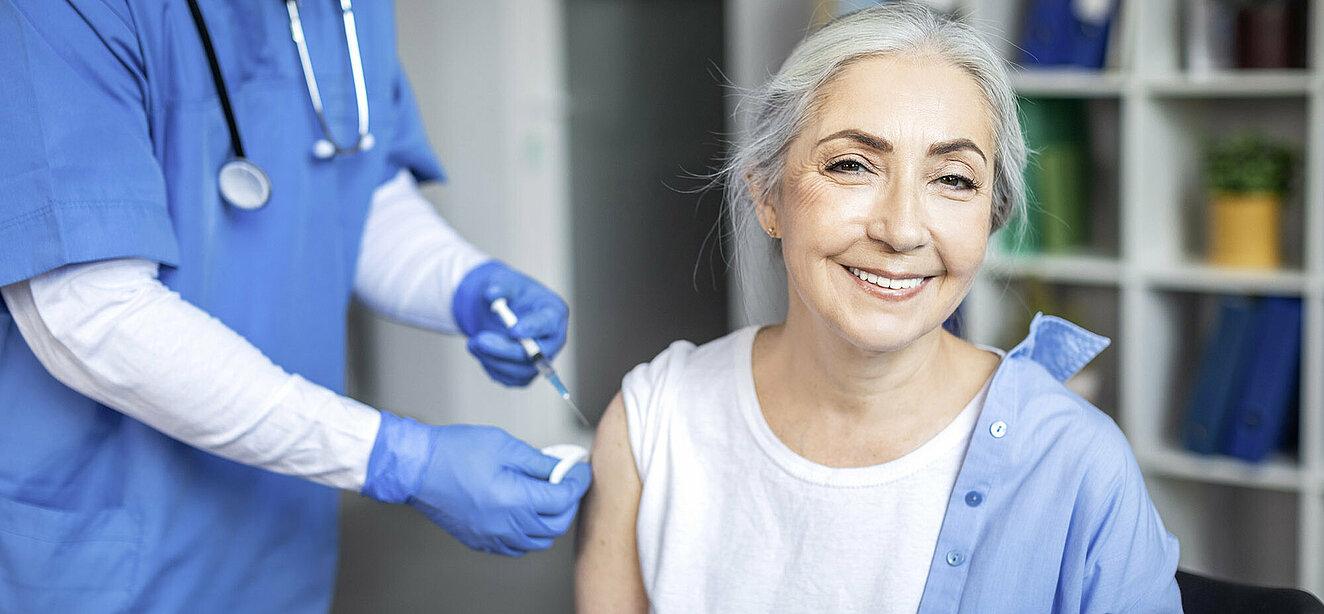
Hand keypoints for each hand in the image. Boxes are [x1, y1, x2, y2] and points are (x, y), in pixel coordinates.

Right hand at [362, 412, 590, 555]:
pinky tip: (526, 514)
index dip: (577, 482)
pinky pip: (516, 547)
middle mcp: (505, 524)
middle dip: (568, 503)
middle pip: (555, 525)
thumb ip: (537, 461)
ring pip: (538, 541)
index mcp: (513, 499)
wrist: (415, 468)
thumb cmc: (453, 452)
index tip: (580, 470)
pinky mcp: (480, 540)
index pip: (562, 499)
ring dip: (551, 521)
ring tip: (548, 497)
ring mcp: (492, 536)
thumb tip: (561, 467)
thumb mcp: (504, 445)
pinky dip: (529, 534)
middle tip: (567, 482)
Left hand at [452, 261, 568, 385]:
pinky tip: (480, 350)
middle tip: (479, 339)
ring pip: (519, 370)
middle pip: (535, 354)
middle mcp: (553, 340)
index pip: (548, 324)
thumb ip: (500, 288)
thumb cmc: (510, 295)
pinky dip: (490, 365)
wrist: (503, 310)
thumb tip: (491, 294)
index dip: (532, 329)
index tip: (513, 330)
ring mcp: (541, 360)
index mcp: (553, 313)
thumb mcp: (505, 283)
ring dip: (492, 358)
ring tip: (472, 342)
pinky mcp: (526, 374)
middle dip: (505, 349)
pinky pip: (508, 378)